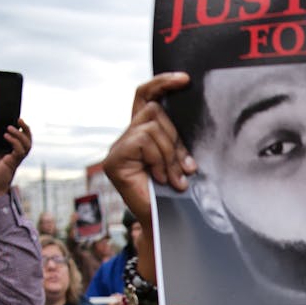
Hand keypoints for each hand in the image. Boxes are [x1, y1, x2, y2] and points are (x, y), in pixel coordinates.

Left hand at [0, 118, 31, 198]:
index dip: (19, 127)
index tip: (15, 116)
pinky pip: (20, 150)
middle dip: (26, 128)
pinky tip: (6, 136)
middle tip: (19, 118)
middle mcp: (14, 153)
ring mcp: (15, 158)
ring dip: (20, 134)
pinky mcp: (13, 162)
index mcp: (8, 150)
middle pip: (27, 139)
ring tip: (10, 127)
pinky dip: (15, 141)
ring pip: (27, 144)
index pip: (19, 136)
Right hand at [104, 73, 196, 228]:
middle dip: (175, 139)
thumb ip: (177, 141)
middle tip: (185, 168)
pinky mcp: (115, 159)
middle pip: (154, 111)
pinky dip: (159, 159)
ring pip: (152, 127)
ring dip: (170, 154)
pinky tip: (161, 178)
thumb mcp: (179, 159)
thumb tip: (191, 124)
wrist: (164, 224)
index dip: (162, 83)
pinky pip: (144, 141)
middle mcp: (127, 136)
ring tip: (174, 179)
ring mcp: (118, 147)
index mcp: (143, 133)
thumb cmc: (173, 195)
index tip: (185, 80)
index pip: (145, 96)